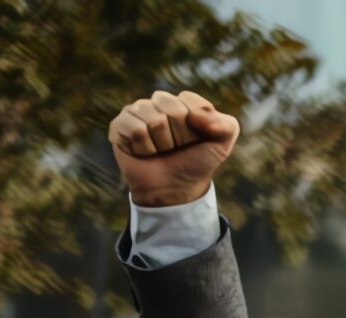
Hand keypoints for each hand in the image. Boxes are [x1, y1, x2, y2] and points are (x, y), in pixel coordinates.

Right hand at [108, 90, 237, 207]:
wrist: (175, 190)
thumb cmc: (196, 165)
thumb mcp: (222, 146)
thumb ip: (227, 125)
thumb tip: (196, 116)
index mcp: (182, 103)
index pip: (189, 100)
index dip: (197, 125)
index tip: (195, 140)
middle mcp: (157, 103)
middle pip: (171, 108)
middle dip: (179, 135)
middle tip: (176, 147)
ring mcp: (136, 112)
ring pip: (153, 119)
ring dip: (162, 143)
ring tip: (161, 150)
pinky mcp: (118, 125)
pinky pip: (135, 129)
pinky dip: (145, 148)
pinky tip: (145, 153)